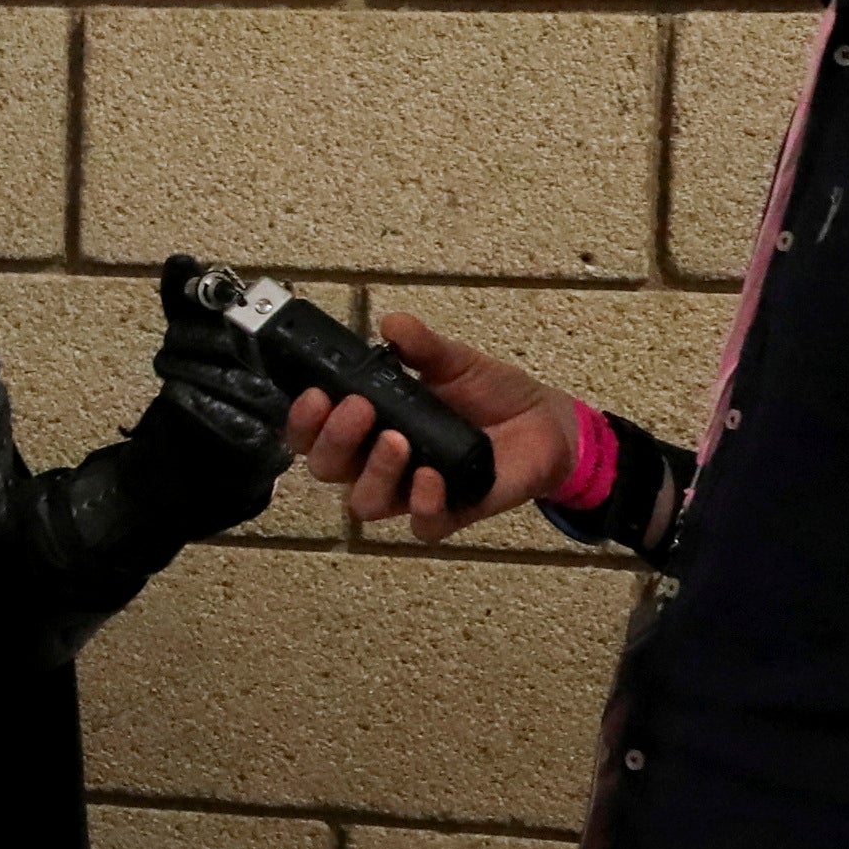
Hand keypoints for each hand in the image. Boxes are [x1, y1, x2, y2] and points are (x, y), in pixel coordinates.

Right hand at [285, 316, 578, 544]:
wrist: (545, 422)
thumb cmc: (490, 393)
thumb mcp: (453, 360)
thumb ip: (420, 345)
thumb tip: (391, 323)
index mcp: (367, 426)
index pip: (313, 433)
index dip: (303, 420)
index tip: (316, 394)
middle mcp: (378, 463)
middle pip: (328, 469)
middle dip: (334, 440)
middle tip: (359, 408)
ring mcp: (411, 492)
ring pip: (366, 503)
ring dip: (374, 472)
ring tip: (398, 440)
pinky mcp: (449, 514)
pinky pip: (422, 526)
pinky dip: (422, 503)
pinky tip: (432, 476)